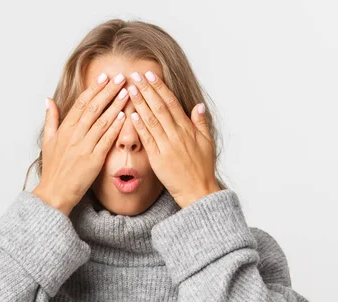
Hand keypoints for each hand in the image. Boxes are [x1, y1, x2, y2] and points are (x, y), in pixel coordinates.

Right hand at [32, 72, 129, 215]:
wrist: (55, 193)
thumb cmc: (53, 169)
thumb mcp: (47, 141)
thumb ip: (50, 119)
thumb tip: (48, 100)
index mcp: (64, 129)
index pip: (81, 103)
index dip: (94, 89)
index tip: (105, 77)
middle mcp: (74, 135)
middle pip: (93, 108)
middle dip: (108, 91)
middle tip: (120, 78)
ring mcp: (84, 147)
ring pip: (102, 121)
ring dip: (115, 105)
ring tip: (127, 92)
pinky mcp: (93, 160)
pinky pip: (106, 140)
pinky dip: (115, 127)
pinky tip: (124, 117)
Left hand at [126, 71, 220, 207]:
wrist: (198, 190)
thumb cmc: (202, 168)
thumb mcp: (207, 142)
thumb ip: (201, 123)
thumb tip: (198, 106)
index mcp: (187, 128)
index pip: (172, 102)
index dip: (160, 87)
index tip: (150, 75)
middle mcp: (177, 134)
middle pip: (160, 107)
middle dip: (147, 90)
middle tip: (135, 76)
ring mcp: (167, 145)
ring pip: (152, 119)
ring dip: (140, 103)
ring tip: (130, 89)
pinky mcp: (158, 158)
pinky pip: (148, 139)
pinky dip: (140, 126)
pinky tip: (131, 114)